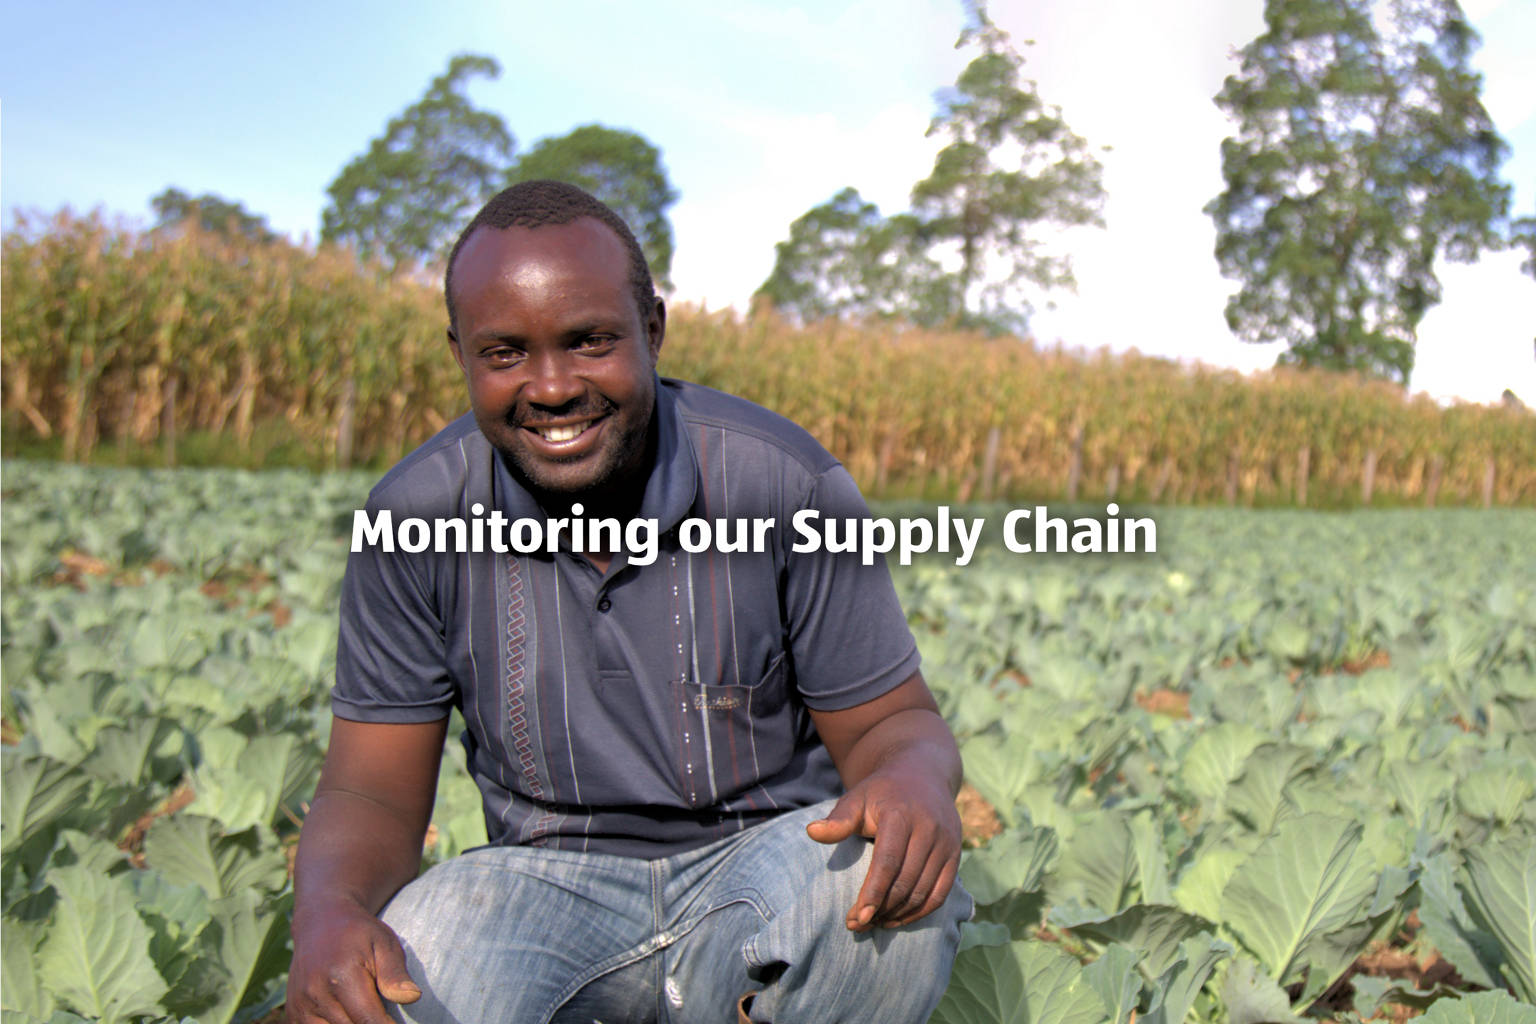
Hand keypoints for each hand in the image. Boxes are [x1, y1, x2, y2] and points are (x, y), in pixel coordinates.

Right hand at [286, 898, 420, 1023]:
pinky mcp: (293, 1012)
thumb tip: (412, 997)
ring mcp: (300, 1005)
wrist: (320, 921)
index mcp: (341, 976)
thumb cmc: (359, 933)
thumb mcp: (384, 944)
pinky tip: (346, 1012)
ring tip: (365, 1007)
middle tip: (384, 1012)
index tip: (397, 1023)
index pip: (368, 1021)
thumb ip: (395, 974)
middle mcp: (315, 993)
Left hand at [805, 770, 961, 931]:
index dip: (873, 892)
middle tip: (858, 924)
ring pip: (924, 891)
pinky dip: (920, 912)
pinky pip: (940, 893)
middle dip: (881, 909)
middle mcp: (929, 828)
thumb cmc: (881, 792)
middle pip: (906, 881)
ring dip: (898, 914)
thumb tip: (812, 832)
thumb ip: (838, 819)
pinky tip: (898, 919)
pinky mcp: (955, 854)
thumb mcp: (857, 798)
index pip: (888, 862)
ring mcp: (946, 842)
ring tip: (874, 923)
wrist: (922, 774)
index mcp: (901, 814)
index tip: (858, 917)